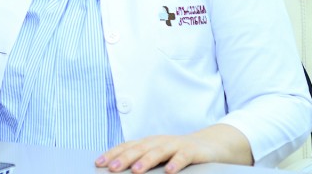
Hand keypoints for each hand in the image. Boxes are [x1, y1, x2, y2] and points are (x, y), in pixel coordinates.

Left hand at [94, 124, 252, 173]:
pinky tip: (169, 171)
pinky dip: (176, 162)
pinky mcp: (193, 150)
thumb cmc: (181, 153)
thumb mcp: (160, 156)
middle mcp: (160, 141)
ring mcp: (176, 144)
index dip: (112, 153)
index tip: (98, 163)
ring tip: (136, 170)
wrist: (212, 145)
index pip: (127, 146)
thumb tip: (122, 169)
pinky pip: (184, 156)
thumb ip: (144, 161)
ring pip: (159, 151)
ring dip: (146, 160)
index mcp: (149, 143)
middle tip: (112, 167)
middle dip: (124, 158)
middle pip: (139, 148)